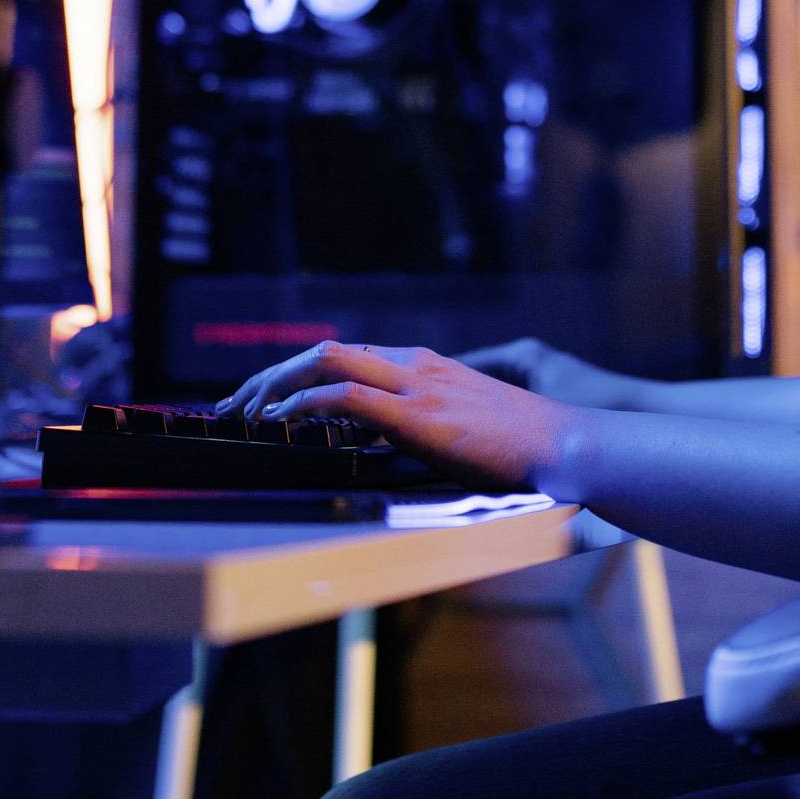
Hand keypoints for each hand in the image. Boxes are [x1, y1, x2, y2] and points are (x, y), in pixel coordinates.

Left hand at [217, 341, 582, 493]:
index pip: (345, 356)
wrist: (567, 443)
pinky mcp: (420, 414)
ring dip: (275, 385)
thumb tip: (382, 446)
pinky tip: (279, 422)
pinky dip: (304, 404)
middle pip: (324, 350)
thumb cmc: (524, 448)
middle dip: (270, 376)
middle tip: (233, 406)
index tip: (261, 402)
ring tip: (243, 412)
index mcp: (424, 366)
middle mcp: (414, 364)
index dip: (296, 376)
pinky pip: (346, 396)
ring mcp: (417, 384)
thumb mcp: (463, 430)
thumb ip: (422, 428)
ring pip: (326, 360)